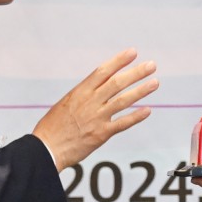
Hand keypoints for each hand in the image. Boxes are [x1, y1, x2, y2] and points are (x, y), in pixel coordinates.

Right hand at [33, 49, 157, 169]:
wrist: (46, 149)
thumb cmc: (53, 127)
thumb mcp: (66, 103)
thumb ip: (84, 95)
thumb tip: (99, 87)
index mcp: (80, 92)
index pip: (103, 71)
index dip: (119, 61)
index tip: (133, 52)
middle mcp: (90, 102)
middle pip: (117, 83)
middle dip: (136, 72)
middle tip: (151, 65)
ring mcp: (97, 117)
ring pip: (123, 100)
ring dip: (141, 90)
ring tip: (155, 82)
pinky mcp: (101, 134)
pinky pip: (123, 123)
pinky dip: (136, 116)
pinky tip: (148, 110)